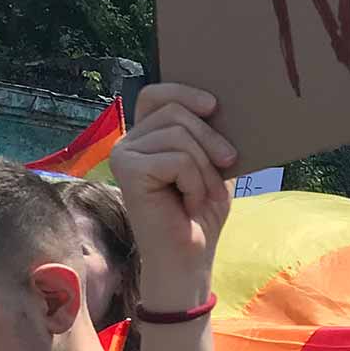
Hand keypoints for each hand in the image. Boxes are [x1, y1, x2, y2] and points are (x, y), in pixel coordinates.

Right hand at [110, 83, 236, 303]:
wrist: (188, 258)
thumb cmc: (200, 213)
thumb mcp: (212, 164)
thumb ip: (207, 133)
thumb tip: (217, 101)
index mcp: (146, 137)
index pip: (157, 94)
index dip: (185, 92)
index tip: (214, 106)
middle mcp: (128, 142)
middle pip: (176, 112)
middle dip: (211, 139)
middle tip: (226, 166)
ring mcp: (123, 155)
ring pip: (180, 135)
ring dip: (204, 168)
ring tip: (199, 194)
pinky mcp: (127, 171)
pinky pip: (178, 159)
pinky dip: (195, 183)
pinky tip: (188, 203)